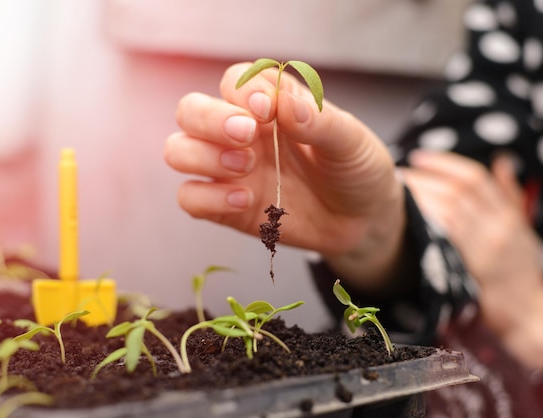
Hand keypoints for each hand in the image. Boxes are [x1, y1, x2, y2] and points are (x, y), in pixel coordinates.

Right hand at [165, 63, 405, 286]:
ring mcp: (230, 171)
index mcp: (270, 107)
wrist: (363, 220)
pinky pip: (190, 198)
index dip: (242, 92)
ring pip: (178, 151)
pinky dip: (208, 197)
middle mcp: (241, 134)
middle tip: (247, 135)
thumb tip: (283, 104)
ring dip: (202, 155)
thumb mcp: (350, 140)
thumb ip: (319, 120)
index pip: (233, 81)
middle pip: (190, 110)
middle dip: (209, 119)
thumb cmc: (355, 169)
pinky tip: (245, 200)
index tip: (269, 112)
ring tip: (245, 167)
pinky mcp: (226, 208)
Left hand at [401, 151, 542, 369]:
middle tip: (396, 174)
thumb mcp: (522, 230)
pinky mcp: (471, 272)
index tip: (418, 157)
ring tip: (395, 192)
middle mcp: (498, 228)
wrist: (529, 313)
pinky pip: (444, 241)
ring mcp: (486, 251)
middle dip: (423, 179)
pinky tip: (404, 220)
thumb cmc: (520, 267)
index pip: (474, 178)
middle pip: (456, 192)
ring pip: (448, 213)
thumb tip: (501, 161)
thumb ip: (509, 195)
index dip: (444, 163)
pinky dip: (424, 225)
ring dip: (418, 199)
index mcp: (508, 215)